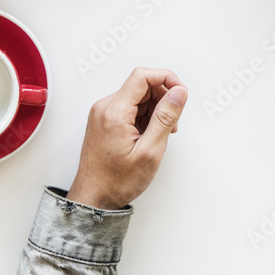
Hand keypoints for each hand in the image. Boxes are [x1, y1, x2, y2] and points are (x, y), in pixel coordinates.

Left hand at [66, 68, 187, 209]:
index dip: (166, 78)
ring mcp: (102, 113)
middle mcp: (104, 107)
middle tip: (172, 123)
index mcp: (114, 112)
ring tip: (160, 134)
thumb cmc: (117, 181)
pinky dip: (144, 116)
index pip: (142, 76)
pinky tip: (148, 135)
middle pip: (141, 85)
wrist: (94, 198)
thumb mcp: (150, 151)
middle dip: (162, 98)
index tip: (181, 92)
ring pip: (137, 96)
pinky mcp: (104, 120)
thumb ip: (165, 118)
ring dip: (154, 109)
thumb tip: (178, 93)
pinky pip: (129, 107)